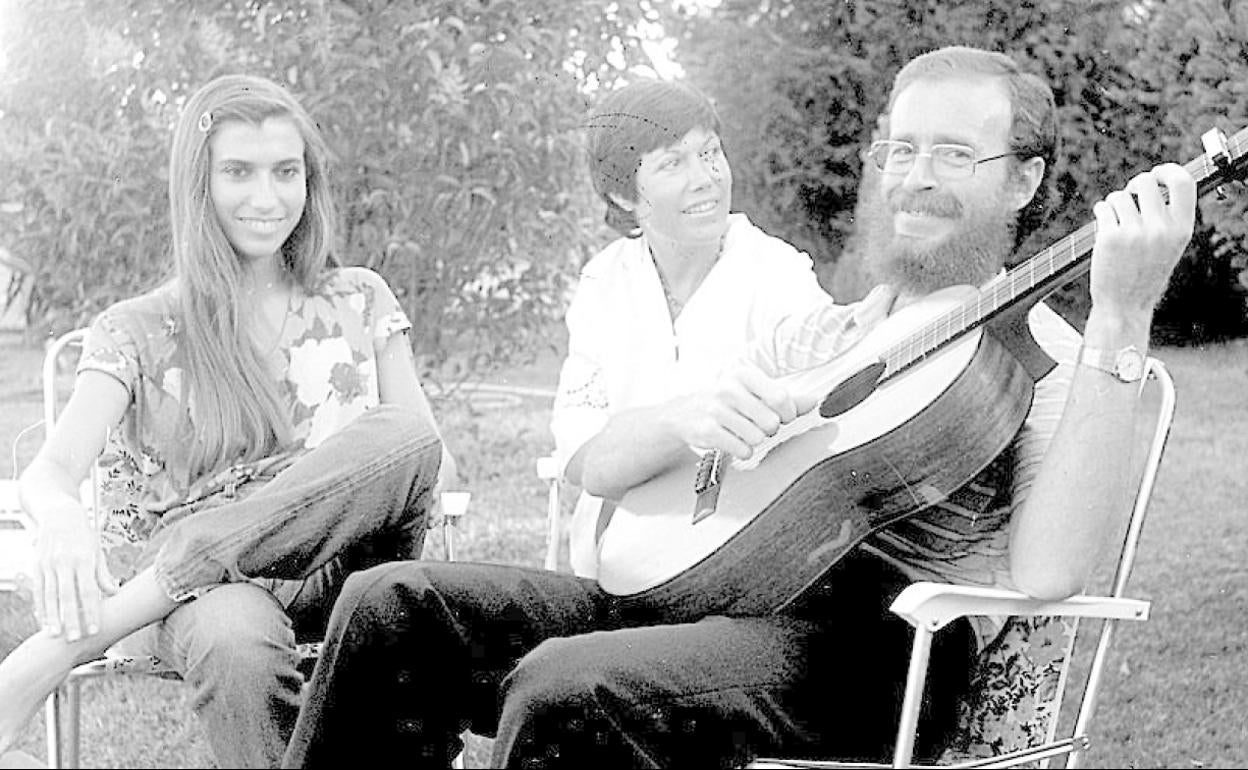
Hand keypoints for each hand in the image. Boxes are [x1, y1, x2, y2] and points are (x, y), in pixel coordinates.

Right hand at [33, 503, 116, 640]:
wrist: (59, 514)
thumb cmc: (83, 535)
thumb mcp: (97, 550)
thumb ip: (103, 574)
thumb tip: (114, 593)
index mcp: (84, 559)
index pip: (89, 591)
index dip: (92, 611)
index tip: (95, 629)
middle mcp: (64, 562)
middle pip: (67, 596)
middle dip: (71, 619)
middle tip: (74, 639)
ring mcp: (48, 564)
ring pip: (49, 595)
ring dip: (52, 617)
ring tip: (55, 635)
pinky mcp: (36, 566)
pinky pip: (38, 591)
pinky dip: (40, 607)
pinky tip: (43, 621)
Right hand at [665, 361, 817, 460]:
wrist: (683, 412)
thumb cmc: (724, 401)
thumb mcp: (753, 392)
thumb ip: (786, 397)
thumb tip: (815, 400)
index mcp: (744, 375)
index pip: (781, 397)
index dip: (788, 412)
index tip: (782, 414)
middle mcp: (728, 389)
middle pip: (771, 422)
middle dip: (769, 428)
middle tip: (756, 424)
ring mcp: (716, 410)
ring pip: (757, 438)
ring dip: (754, 440)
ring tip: (741, 431)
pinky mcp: (707, 431)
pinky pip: (742, 449)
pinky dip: (742, 450)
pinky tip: (732, 440)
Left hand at [1089, 163, 1195, 319]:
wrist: (1124, 306)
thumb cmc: (1145, 273)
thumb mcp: (1169, 246)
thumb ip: (1167, 216)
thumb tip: (1154, 181)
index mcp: (1182, 229)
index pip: (1183, 183)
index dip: (1168, 170)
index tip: (1156, 173)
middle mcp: (1161, 229)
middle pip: (1145, 182)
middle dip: (1133, 185)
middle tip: (1128, 197)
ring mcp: (1135, 233)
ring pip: (1120, 195)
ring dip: (1113, 202)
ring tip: (1114, 218)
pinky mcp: (1110, 238)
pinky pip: (1103, 208)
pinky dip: (1100, 210)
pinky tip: (1102, 221)